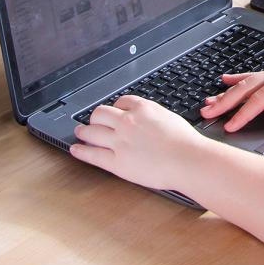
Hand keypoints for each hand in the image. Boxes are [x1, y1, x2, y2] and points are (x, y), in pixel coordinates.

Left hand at [71, 96, 204, 191]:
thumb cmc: (185, 142)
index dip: (115, 108)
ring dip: (84, 131)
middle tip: (93, 121)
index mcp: (143, 109)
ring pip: (91, 131)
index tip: (113, 112)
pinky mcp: (116, 162)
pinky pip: (92, 154)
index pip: (121, 102)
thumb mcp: (169, 118)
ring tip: (81, 132)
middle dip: (95, 117)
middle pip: (100, 113)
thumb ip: (154, 116)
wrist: (187, 160)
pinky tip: (76, 149)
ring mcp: (119, 141)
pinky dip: (80, 151)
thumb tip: (147, 120)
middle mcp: (127, 122)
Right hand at [200, 55, 263, 132]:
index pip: (258, 101)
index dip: (241, 115)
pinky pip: (253, 76)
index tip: (228, 126)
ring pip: (245, 82)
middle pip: (245, 89)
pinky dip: (237, 78)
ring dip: (226, 93)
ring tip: (208, 102)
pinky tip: (225, 80)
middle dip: (224, 102)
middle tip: (206, 114)